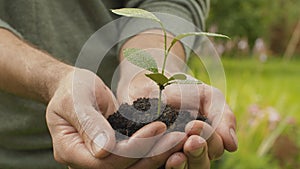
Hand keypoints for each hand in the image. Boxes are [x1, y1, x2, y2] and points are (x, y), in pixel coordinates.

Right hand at [46, 68, 168, 168]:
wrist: (73, 88)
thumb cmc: (72, 89)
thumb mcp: (76, 101)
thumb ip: (88, 124)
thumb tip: (104, 150)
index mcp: (70, 151)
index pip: (106, 161)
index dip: (134, 148)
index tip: (158, 127)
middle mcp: (86, 161)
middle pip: (123, 168)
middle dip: (152, 154)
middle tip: (178, 137)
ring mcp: (101, 158)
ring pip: (133, 166)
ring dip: (157, 153)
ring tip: (180, 138)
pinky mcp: (114, 152)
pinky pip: (135, 155)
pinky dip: (153, 147)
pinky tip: (171, 137)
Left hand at [117, 72, 237, 167]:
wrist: (155, 84)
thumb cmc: (186, 92)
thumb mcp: (209, 98)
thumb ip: (223, 117)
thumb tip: (232, 146)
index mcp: (207, 142)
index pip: (214, 149)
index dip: (209, 140)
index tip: (194, 125)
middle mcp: (190, 153)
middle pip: (200, 165)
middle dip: (197, 154)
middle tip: (191, 141)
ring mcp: (169, 156)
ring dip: (180, 166)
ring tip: (176, 157)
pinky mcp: (150, 156)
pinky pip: (155, 167)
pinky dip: (157, 163)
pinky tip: (156, 155)